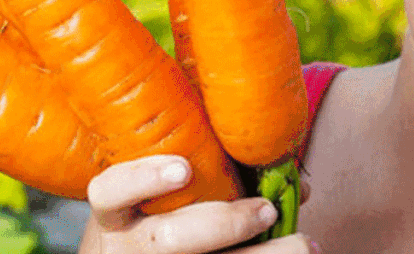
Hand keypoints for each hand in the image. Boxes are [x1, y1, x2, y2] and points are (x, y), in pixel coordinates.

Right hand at [78, 155, 316, 253]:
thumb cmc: (152, 222)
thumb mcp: (154, 201)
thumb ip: (207, 175)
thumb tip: (291, 178)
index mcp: (115, 214)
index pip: (111, 191)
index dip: (142, 179)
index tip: (183, 169)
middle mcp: (125, 248)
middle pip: (168, 240)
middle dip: (225, 224)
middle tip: (267, 210)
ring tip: (303, 244)